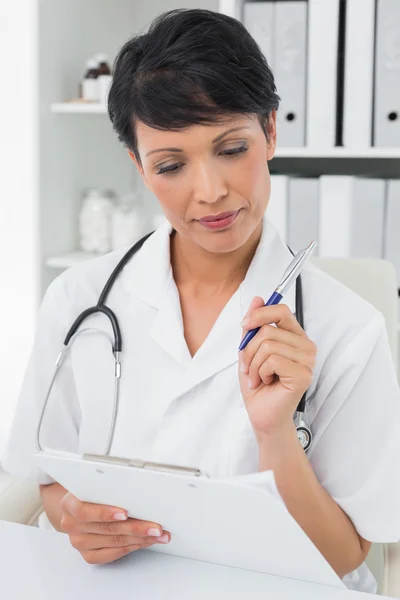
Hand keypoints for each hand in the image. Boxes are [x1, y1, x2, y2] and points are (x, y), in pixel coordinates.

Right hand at [60, 492, 170, 564]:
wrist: (78, 507)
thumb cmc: (92, 493)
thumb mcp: (95, 485)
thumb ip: (107, 488)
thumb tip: (138, 489)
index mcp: (69, 504)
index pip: (84, 511)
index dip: (105, 513)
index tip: (125, 513)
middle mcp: (71, 525)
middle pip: (106, 529)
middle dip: (136, 528)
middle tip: (156, 527)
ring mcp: (78, 542)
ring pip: (114, 542)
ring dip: (140, 539)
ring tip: (158, 535)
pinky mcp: (88, 555)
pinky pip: (113, 554)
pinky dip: (132, 547)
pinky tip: (146, 541)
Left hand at [238, 297, 316, 438]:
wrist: (262, 415)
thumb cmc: (258, 384)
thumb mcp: (250, 350)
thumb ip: (255, 326)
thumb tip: (257, 299)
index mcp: (295, 337)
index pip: (282, 310)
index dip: (259, 314)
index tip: (244, 326)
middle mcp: (305, 346)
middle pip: (269, 329)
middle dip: (248, 349)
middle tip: (249, 367)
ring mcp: (307, 360)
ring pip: (267, 345)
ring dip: (253, 364)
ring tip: (258, 377)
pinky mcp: (303, 374)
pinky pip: (272, 360)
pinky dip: (260, 372)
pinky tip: (265, 382)